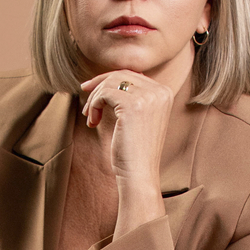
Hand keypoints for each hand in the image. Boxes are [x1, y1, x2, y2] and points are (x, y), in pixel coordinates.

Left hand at [79, 71, 171, 188]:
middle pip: (121, 74)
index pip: (133, 75)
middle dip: (99, 84)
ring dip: (94, 98)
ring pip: (110, 83)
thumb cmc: (135, 151)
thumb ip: (132, 98)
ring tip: (90, 117)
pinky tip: (92, 122)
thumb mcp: (138, 119)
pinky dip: (94, 105)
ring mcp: (148, 97)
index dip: (110, 80)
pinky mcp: (132, 105)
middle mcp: (159, 92)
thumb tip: (107, 79)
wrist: (140, 174)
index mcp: (165, 93)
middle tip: (84, 96)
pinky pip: (104, 94)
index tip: (92, 90)